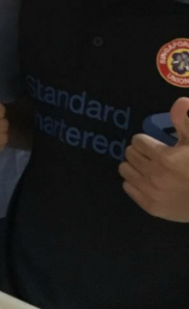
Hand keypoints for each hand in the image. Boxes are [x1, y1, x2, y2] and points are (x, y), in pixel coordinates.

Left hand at [119, 98, 188, 220]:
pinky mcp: (151, 207)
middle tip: (151, 155)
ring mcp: (151, 192)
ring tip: (148, 167)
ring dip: (134, 166)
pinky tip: (147, 181)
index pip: (137, 141)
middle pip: (129, 154)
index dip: (146, 141)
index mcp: (165, 157)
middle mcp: (154, 175)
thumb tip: (180, 102)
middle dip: (139, 152)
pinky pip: (128, 188)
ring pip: (125, 170)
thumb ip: (185, 121)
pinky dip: (134, 183)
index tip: (154, 145)